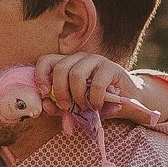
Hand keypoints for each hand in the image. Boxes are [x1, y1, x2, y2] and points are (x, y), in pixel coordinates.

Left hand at [34, 53, 164, 124]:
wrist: (126, 101)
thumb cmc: (96, 102)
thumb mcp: (74, 107)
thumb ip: (59, 107)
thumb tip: (46, 105)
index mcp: (67, 64)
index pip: (46, 60)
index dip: (41, 76)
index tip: (45, 93)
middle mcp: (80, 59)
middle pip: (60, 68)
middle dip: (60, 91)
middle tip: (66, 106)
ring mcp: (96, 61)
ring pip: (76, 74)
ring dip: (77, 96)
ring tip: (83, 107)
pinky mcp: (111, 68)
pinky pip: (96, 83)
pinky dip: (94, 99)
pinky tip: (97, 106)